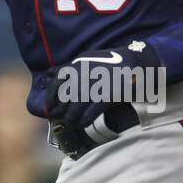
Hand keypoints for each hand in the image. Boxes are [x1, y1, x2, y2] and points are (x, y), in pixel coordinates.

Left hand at [38, 41, 162, 125]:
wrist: (134, 63)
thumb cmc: (108, 62)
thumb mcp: (84, 60)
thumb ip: (66, 68)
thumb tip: (48, 74)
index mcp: (75, 67)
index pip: (55, 87)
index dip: (50, 100)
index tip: (50, 108)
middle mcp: (81, 77)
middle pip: (63, 101)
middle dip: (60, 111)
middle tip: (60, 118)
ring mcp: (94, 88)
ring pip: (75, 110)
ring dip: (71, 118)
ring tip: (72, 122)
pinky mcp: (106, 97)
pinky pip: (90, 113)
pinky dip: (85, 119)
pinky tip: (84, 122)